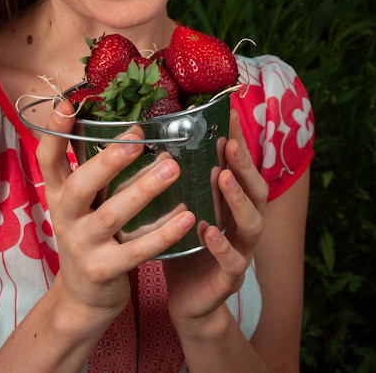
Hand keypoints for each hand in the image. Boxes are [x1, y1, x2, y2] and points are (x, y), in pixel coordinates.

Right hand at [36, 100, 195, 320]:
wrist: (84, 296)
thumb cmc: (90, 235)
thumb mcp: (81, 203)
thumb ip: (93, 170)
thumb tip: (118, 125)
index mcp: (59, 194)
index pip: (47, 159)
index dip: (54, 132)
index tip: (67, 104)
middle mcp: (66, 217)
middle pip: (80, 185)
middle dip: (108, 160)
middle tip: (137, 138)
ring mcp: (83, 245)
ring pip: (113, 214)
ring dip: (143, 189)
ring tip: (171, 167)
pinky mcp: (103, 270)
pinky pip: (136, 250)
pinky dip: (162, 233)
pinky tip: (186, 217)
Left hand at [163, 108, 267, 331]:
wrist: (187, 299)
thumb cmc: (184, 246)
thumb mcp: (183, 209)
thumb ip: (182, 182)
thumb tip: (161, 143)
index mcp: (232, 205)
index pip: (241, 169)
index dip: (238, 143)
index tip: (229, 117)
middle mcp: (243, 224)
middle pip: (256, 191)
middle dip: (244, 165)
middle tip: (229, 143)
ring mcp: (241, 251)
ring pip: (252, 224)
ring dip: (238, 199)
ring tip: (223, 177)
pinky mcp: (229, 278)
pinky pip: (233, 262)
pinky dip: (222, 245)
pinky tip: (208, 231)